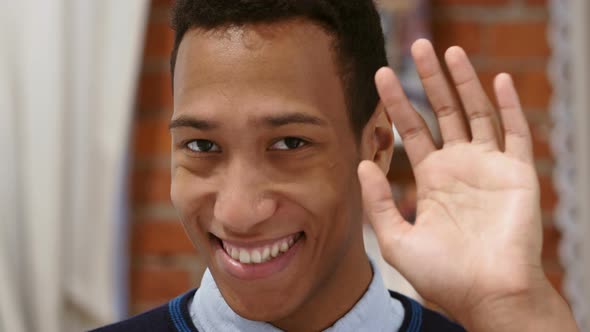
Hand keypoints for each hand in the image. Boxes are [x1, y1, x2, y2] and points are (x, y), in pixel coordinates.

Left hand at [358, 39, 577, 330]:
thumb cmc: (444, 276)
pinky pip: (516, 133)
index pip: (411, 131)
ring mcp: (489, 167)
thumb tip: (362, 164)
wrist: (487, 295)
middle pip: (442, 111)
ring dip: (465, 82)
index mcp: (431, 180)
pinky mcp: (519, 173)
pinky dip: (509, 106)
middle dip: (429, 79)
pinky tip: (498, 80)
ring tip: (450, 51)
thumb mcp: (397, 239)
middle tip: (417, 45)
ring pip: (476, 113)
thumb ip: (379, 202)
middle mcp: (459, 167)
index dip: (396, 103)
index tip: (380, 76)